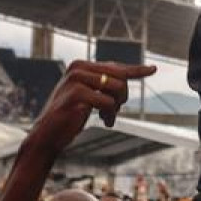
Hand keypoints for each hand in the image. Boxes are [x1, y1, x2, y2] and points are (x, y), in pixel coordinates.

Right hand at [26, 61, 155, 155]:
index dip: (136, 70)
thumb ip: (102, 84)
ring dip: (117, 107)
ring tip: (107, 118)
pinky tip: (104, 122)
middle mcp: (78, 68)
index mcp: (80, 65)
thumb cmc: (68, 116)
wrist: (47, 135)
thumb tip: (126, 76)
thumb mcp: (86, 96)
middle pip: (120, 77)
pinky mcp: (78, 95)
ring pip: (117, 88)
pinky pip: (109, 103)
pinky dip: (111, 115)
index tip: (153, 69)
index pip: (115, 66)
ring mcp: (77, 80)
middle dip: (123, 96)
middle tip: (114, 111)